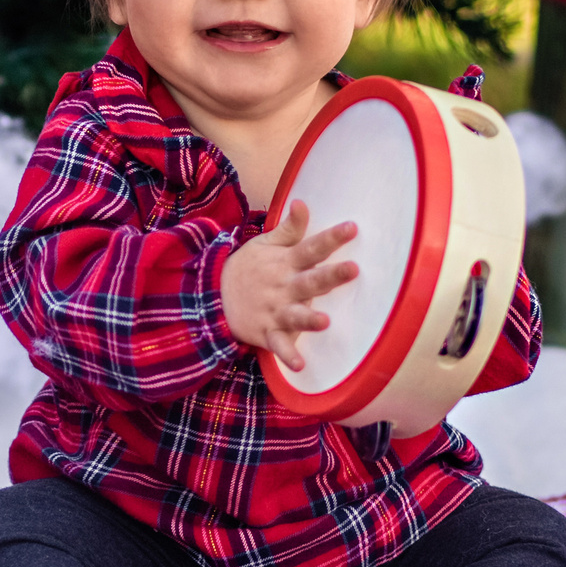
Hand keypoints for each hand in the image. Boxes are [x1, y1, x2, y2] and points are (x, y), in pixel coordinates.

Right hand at [220, 201, 358, 371]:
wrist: (212, 295)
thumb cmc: (247, 268)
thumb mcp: (265, 244)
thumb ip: (289, 228)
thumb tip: (302, 202)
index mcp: (285, 263)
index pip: (312, 248)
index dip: (331, 238)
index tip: (353, 228)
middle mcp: (283, 287)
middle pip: (310, 281)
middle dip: (331, 276)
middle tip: (353, 269)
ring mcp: (274, 311)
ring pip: (295, 315)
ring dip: (309, 319)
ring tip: (325, 322)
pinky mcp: (266, 332)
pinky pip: (278, 346)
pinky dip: (287, 355)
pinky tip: (300, 365)